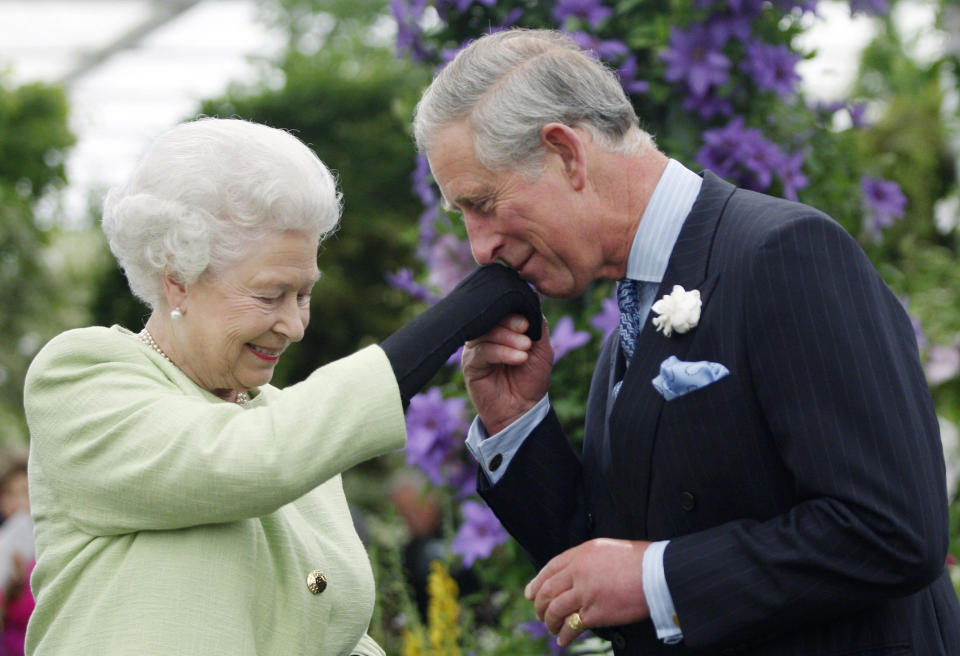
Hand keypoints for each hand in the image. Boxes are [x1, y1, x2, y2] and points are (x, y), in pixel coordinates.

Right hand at [461, 315, 552, 433]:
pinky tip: (518, 358)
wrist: (524, 408)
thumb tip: (532, 299)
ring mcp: (476, 348)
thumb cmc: (532, 378)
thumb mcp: (542, 347)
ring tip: (525, 349)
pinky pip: (482, 351)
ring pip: (487, 332)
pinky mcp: (470, 364)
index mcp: (502, 327)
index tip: (527, 322)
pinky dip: (501, 352)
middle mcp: (487, 334)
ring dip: (508, 338)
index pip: (502, 308)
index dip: (514, 310)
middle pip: (492, 317)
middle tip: (526, 332)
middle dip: (511, 322)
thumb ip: (537, 323)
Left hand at [524, 538, 650, 646]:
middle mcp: (579, 571)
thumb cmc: (640, 560)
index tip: (530, 593)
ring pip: (555, 609)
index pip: (551, 568)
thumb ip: (589, 561)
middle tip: (539, 614)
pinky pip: (572, 626)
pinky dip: (564, 635)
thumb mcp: (608, 550)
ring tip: (551, 628)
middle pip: (548, 590)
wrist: (658, 572)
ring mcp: (585, 592)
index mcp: (582, 553)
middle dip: (540, 604)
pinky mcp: (595, 612)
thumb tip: (578, 573)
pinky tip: (562, 640)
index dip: (537, 582)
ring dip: (549, 621)